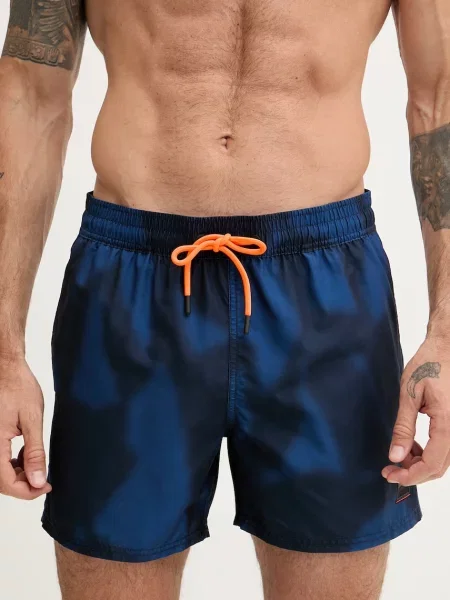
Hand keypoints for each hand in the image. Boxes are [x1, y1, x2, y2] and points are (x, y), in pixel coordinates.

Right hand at [0, 355, 50, 498]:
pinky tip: (23, 453)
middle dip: (22, 483)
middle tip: (44, 477)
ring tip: (34, 460)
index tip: (46, 486)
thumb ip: (35, 452)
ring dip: (15, 473)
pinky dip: (9, 462)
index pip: (5, 482)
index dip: (27, 491)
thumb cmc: (18, 387)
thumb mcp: (32, 419)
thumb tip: (38, 481)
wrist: (5, 368)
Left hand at [382, 335, 449, 485]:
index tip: (390, 474)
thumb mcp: (410, 394)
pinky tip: (414, 445)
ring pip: (444, 460)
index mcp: (448, 423)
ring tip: (400, 455)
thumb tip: (395, 456)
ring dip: (421, 463)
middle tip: (390, 469)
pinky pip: (446, 448)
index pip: (432, 463)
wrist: (447, 347)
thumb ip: (403, 427)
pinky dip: (430, 452)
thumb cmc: (429, 364)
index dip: (411, 475)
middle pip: (439, 467)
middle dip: (414, 473)